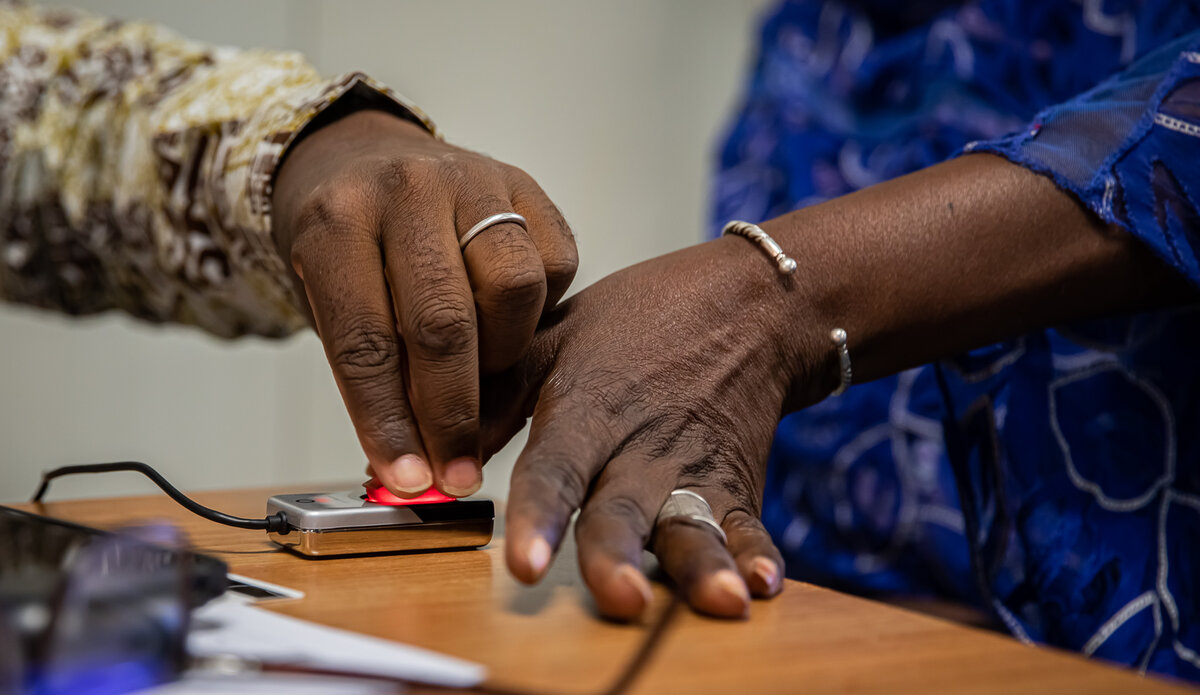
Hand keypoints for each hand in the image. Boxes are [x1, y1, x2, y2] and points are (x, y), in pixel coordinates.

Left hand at [271, 110, 576, 497]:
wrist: (365, 160)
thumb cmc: (349, 247)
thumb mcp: (334, 302)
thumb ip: (375, 374)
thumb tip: (418, 470)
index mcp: (336, 222)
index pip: (363, 340)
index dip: (387, 421)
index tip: (410, 478)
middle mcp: (406, 189)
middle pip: (443, 321)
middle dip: (452, 411)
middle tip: (459, 466)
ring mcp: (472, 178)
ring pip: (515, 287)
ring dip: (504, 352)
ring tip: (484, 371)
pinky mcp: (525, 183)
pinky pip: (556, 262)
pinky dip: (539, 310)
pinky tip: (509, 320)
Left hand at [491, 237, 829, 618]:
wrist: (745, 303)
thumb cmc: (641, 320)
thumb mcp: (555, 337)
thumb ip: (495, 398)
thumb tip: (433, 461)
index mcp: (589, 408)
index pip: (556, 468)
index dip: (540, 515)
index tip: (526, 563)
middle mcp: (641, 446)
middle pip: (624, 509)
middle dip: (619, 555)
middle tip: (620, 597)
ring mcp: (694, 468)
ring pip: (693, 524)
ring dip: (703, 564)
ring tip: (719, 597)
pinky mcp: (738, 482)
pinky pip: (748, 522)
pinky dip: (756, 552)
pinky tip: (764, 584)